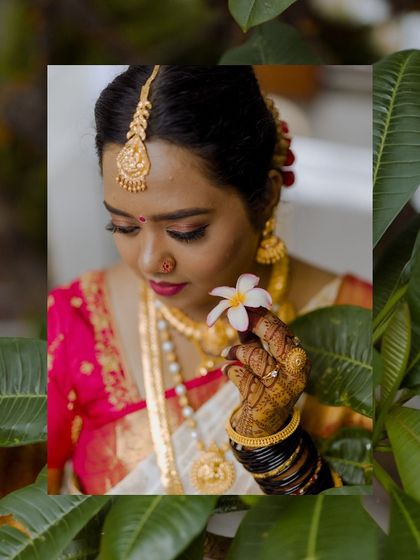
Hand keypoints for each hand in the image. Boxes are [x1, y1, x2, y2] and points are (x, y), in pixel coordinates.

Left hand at [223, 307, 309, 437]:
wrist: (264, 423)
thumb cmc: (262, 383)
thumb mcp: (261, 358)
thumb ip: (252, 337)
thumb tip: (240, 312)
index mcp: (298, 358)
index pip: (283, 330)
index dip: (263, 316)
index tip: (245, 306)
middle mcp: (297, 372)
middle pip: (278, 338)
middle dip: (256, 324)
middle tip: (238, 319)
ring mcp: (284, 388)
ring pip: (259, 358)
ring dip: (238, 351)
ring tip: (226, 353)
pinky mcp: (266, 402)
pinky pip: (244, 378)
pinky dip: (231, 370)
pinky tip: (226, 369)